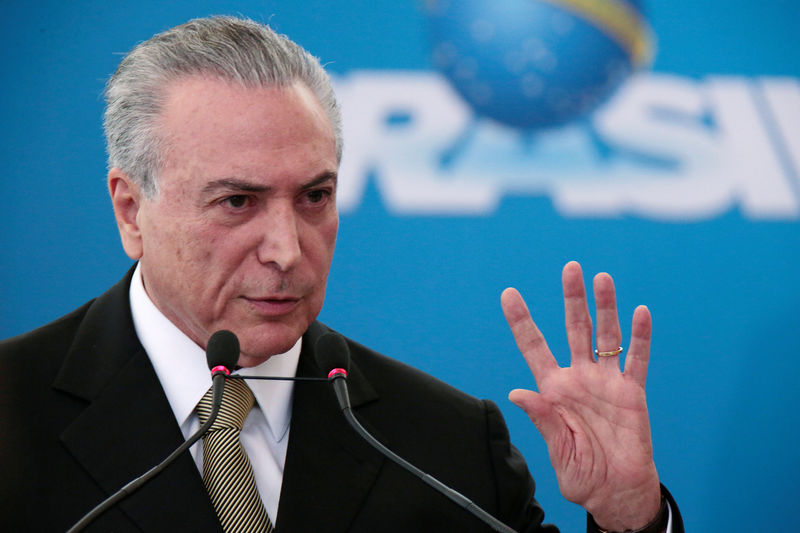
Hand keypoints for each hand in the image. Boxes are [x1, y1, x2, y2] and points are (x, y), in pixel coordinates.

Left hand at [502, 261, 660, 530]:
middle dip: (571, 299)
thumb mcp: (557, 450)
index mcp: (553, 389)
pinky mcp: (633, 392)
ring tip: (602, 279)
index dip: (521, 320)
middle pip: (573, 329)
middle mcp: (579, 378)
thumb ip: (542, 419)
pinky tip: (640, 312)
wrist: (617, 491)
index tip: (508, 293)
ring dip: (606, 307)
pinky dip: (641, 337)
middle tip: (570, 267)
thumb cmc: (582, 474)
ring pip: (606, 336)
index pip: (534, 347)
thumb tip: (517, 391)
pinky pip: (637, 359)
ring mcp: (607, 382)